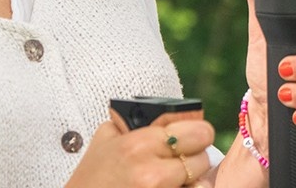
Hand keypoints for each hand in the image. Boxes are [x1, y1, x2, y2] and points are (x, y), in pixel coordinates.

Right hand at [65, 108, 214, 187]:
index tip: (193, 136)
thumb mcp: (107, 137)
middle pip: (202, 159)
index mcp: (139, 144)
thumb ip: (139, 122)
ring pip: (200, 183)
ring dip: (190, 179)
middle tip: (178, 158)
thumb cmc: (93, 174)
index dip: (197, 133)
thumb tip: (171, 115)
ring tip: (171, 177)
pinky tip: (169, 187)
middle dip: (193, 157)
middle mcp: (152, 172)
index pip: (197, 132)